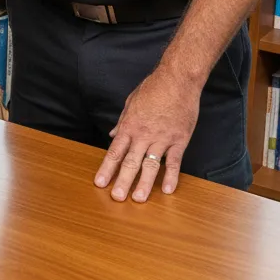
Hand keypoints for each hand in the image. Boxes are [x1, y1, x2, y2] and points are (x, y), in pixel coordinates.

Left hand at [93, 68, 200, 201]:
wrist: (177, 80)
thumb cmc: (153, 89)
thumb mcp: (131, 103)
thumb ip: (122, 122)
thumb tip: (113, 135)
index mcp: (129, 126)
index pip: (115, 151)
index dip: (106, 168)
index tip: (100, 182)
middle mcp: (143, 135)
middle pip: (131, 162)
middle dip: (122, 181)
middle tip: (116, 197)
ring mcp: (162, 139)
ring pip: (151, 165)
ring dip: (145, 183)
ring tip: (139, 199)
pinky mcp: (179, 140)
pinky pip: (174, 162)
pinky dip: (171, 176)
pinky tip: (168, 190)